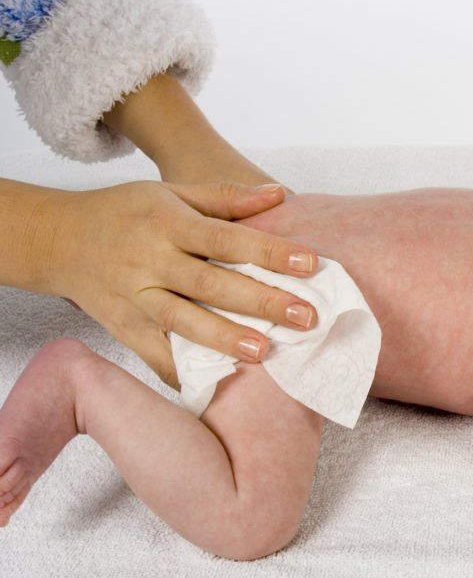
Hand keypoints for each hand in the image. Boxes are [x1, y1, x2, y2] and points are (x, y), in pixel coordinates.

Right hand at [43, 181, 320, 387]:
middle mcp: (150, 261)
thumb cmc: (125, 212)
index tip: (311, 263)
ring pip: (182, 321)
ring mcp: (134, 298)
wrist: (56, 239)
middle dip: (261, 302)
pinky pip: (153, 354)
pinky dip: (181, 371)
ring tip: (263, 353)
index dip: (269, 251)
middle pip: (211, 284)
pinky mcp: (121, 327)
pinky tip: (215, 385)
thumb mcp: (171, 193)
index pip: (227, 239)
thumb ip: (226, 198)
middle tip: (306, 317)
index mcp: (168, 223)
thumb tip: (279, 194)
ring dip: (224, 339)